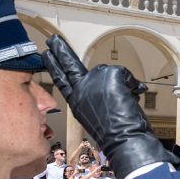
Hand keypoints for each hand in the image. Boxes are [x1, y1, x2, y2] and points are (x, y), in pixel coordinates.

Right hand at [42, 35, 178, 178]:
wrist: (124, 139)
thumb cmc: (115, 134)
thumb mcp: (98, 115)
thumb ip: (97, 97)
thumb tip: (112, 85)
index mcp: (76, 102)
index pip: (62, 81)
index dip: (55, 67)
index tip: (47, 55)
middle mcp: (80, 91)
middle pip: (69, 66)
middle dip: (61, 51)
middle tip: (53, 39)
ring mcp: (92, 82)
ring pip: (109, 72)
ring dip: (121, 85)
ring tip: (125, 102)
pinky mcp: (108, 76)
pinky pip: (123, 72)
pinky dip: (132, 83)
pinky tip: (131, 96)